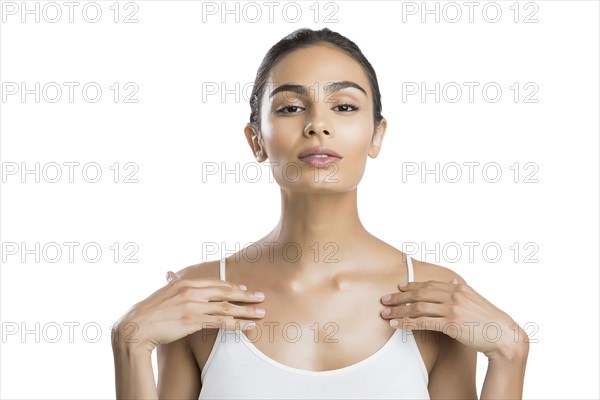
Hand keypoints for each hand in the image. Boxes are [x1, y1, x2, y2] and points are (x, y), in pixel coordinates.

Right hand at [111, 271, 265, 353]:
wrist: (135, 327)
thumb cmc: (148, 313)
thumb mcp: (163, 293)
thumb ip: (173, 285)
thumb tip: (172, 276)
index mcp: (185, 283)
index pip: (215, 283)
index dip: (232, 286)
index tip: (245, 289)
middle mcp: (192, 292)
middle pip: (225, 293)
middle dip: (246, 296)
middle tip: (262, 297)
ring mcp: (193, 306)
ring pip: (227, 308)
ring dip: (247, 311)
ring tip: (262, 313)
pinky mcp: (193, 321)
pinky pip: (221, 323)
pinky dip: (237, 325)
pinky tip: (249, 327)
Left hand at [379, 279, 527, 359]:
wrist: (504, 337)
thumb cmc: (489, 321)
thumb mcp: (476, 300)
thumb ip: (461, 291)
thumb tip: (451, 282)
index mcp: (459, 288)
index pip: (429, 284)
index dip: (412, 285)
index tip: (399, 287)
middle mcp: (454, 295)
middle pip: (420, 293)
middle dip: (399, 297)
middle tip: (384, 300)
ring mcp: (453, 309)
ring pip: (418, 307)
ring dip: (399, 311)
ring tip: (385, 314)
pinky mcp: (451, 324)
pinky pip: (423, 322)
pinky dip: (407, 323)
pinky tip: (396, 325)